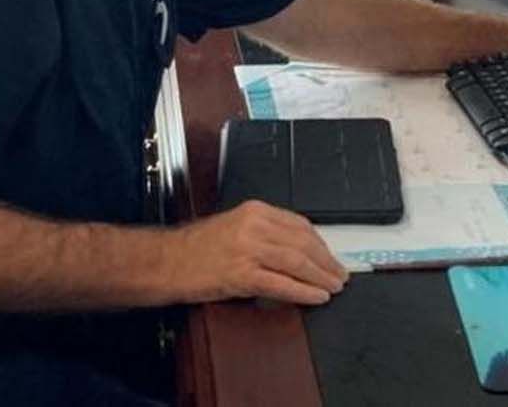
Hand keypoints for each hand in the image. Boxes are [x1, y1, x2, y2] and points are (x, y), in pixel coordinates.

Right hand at [172, 200, 348, 305]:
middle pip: (304, 243)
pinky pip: (282, 284)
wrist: (167, 261)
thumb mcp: (235, 226)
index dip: (321, 243)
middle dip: (326, 262)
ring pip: (298, 262)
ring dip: (321, 277)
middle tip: (340, 275)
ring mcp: (248, 250)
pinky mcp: (242, 274)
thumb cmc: (197, 247)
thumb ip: (264, 232)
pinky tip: (316, 297)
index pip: (300, 225)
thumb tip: (298, 250)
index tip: (331, 256)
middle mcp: (254, 226)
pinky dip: (304, 291)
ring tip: (334, 287)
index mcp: (255, 211)